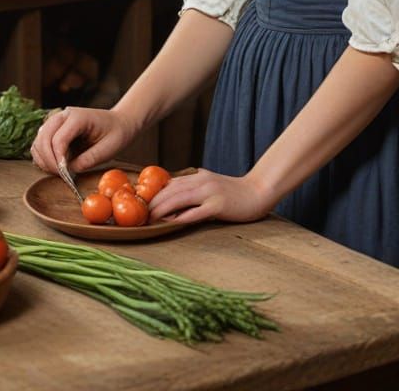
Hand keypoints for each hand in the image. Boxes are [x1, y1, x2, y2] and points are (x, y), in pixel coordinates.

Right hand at [30, 106, 134, 175]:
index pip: (58, 138)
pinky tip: (55, 166)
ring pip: (38, 140)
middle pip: (44, 138)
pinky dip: (42, 157)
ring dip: (43, 159)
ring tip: (58, 172)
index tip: (64, 174)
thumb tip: (69, 170)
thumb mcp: (109, 148)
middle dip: (48, 160)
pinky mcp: (54, 129)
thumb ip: (89, 159)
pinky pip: (40, 143)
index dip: (58, 159)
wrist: (118, 123)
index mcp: (78, 117)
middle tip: (60, 176)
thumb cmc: (116, 134)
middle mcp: (64, 115)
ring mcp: (57, 121)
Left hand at [147, 168, 272, 225]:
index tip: (142, 204)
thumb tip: (173, 197)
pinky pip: (195, 212)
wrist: (258, 192)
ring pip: (179, 199)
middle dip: (153, 202)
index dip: (154, 194)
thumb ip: (194, 188)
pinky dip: (181, 217)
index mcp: (197, 176)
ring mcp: (209, 192)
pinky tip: (171, 222)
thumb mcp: (210, 185)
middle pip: (170, 190)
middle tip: (140, 214)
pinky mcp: (218, 205)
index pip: (170, 183)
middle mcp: (201, 181)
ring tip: (150, 218)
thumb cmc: (234, 192)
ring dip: (162, 209)